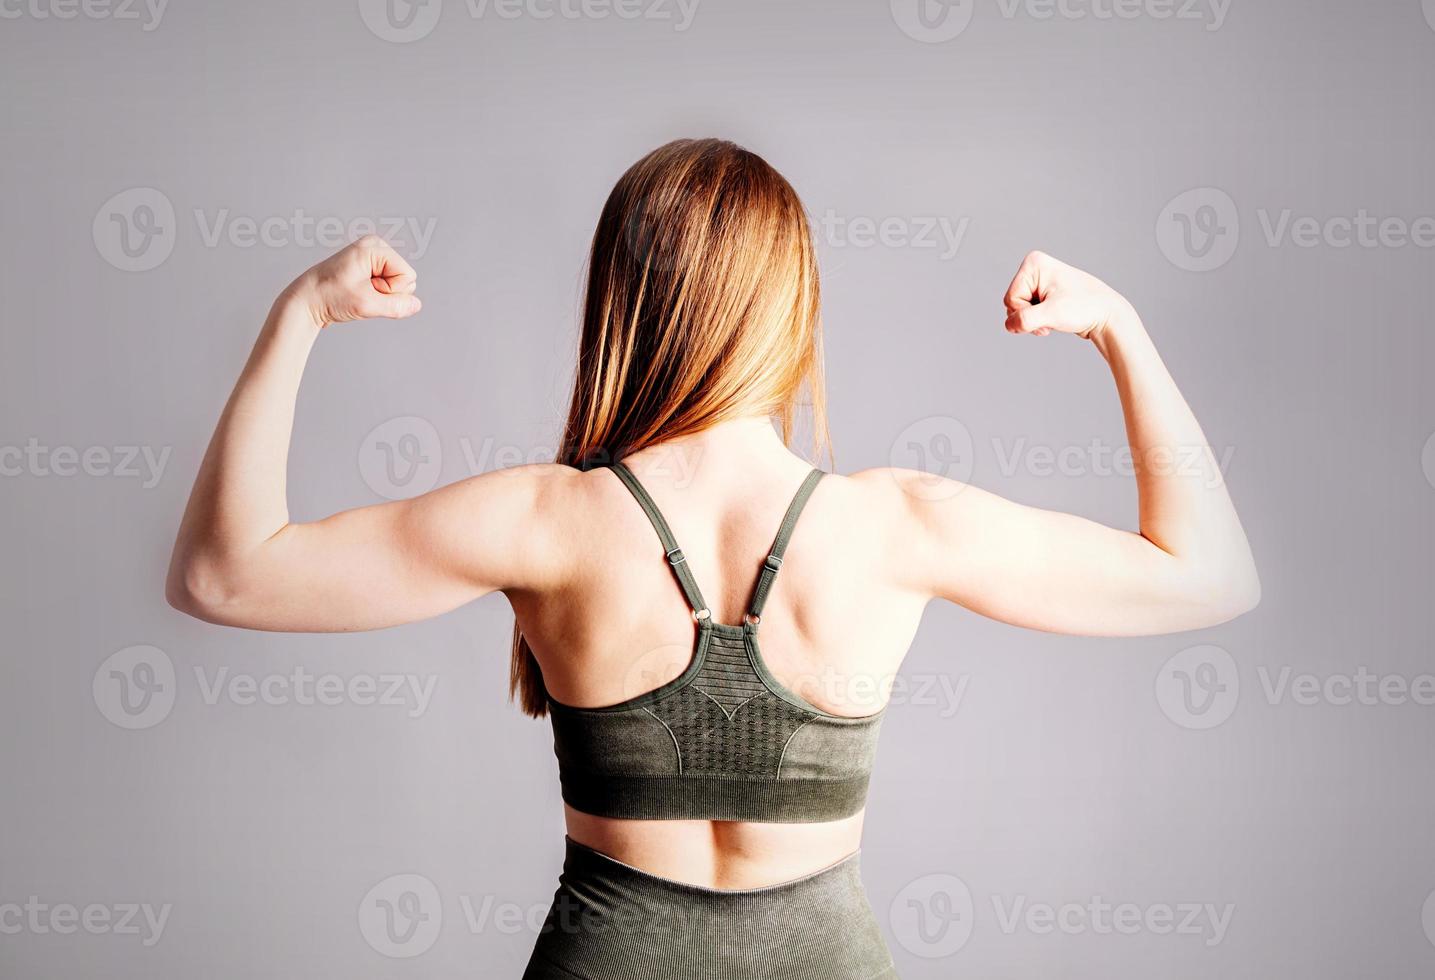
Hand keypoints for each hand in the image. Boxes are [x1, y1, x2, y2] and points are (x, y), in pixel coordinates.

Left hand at [286, 236, 421, 328]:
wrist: (305, 302)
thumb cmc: (328, 296)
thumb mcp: (366, 304)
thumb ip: (397, 306)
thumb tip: (416, 305)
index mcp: (375, 246)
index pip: (408, 276)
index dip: (390, 290)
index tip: (364, 289)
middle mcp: (375, 248)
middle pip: (405, 280)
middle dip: (386, 293)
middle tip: (359, 292)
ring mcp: (372, 259)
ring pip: (397, 286)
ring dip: (380, 296)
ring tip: (356, 293)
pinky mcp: (368, 271)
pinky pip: (387, 289)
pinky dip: (375, 297)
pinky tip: (357, 294)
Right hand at [1002, 251, 1132, 342]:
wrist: (1106, 315)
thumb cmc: (1085, 308)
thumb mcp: (1051, 314)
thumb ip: (1024, 319)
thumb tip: (1009, 325)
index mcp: (1033, 264)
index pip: (1011, 299)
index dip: (1026, 313)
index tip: (1049, 312)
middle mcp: (1034, 269)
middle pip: (1012, 304)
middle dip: (1030, 318)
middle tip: (1052, 317)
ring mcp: (1038, 281)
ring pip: (1019, 311)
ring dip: (1035, 322)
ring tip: (1055, 318)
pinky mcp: (1044, 294)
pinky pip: (1028, 313)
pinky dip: (1039, 322)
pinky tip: (1056, 319)